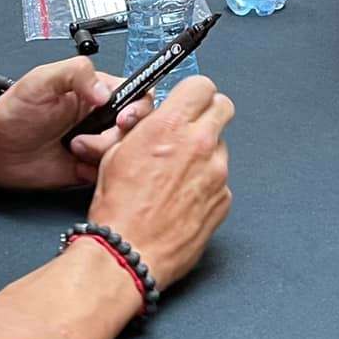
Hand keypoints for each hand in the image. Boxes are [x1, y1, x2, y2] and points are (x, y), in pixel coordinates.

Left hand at [0, 60, 153, 190]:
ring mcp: (98, 143)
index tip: (123, 118)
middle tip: (86, 136)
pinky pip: (110, 172)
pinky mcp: (90, 166)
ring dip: (101, 153)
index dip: (138, 108)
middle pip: (137, 128)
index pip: (138, 94)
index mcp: (98, 91)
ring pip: (124, 151)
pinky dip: (97, 171)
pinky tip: (76, 164)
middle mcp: (102, 117)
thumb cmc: (13, 111)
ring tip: (73, 147)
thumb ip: (77, 72)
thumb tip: (104, 90)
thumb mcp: (43, 80)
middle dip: (116, 135)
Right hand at [88, 75, 234, 287]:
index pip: (202, 86)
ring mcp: (216, 173)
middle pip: (224, 107)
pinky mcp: (224, 199)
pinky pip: (221, 180)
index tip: (188, 100)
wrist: (129, 252)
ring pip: (222, 146)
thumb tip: (149, 119)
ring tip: (178, 174)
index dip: (194, 92)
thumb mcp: (114, 154)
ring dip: (206, 152)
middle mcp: (199, 145)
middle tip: (192, 126)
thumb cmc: (117, 209)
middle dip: (209, 112)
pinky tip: (184, 198)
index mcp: (170, 127)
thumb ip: (140, 129)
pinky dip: (206, 184)